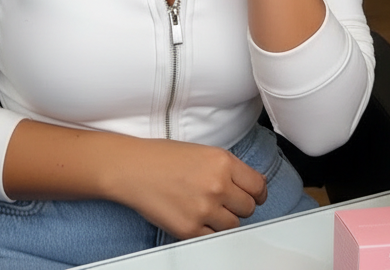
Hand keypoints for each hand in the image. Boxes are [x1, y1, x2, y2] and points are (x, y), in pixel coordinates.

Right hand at [106, 137, 266, 238]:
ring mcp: (205, 209)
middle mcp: (217, 185)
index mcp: (222, 161)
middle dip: (238, 205)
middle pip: (249, 208)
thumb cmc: (161, 157)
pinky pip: (213, 238)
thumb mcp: (201, 152)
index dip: (257, 193)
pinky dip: (207, 231)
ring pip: (233, 225)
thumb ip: (226, 168)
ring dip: (223, 219)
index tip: (253, 196)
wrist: (132, 168)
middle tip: (223, 200)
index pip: (258, 186)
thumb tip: (248, 185)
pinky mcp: (190, 229)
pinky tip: (195, 217)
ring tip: (204, 206)